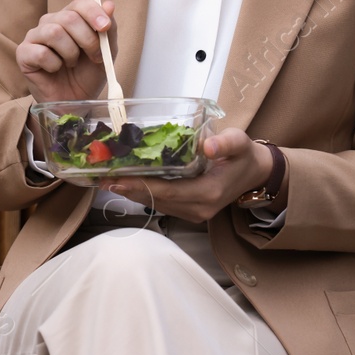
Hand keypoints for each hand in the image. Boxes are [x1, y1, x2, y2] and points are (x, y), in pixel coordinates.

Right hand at [17, 0, 116, 103]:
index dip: (93, 12)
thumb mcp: (106, 53)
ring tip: (71, 63)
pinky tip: (55, 70)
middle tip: (95, 57)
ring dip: (70, 53)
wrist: (73, 102)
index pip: (80, 3)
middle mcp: (50, 22)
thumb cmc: (87, 75)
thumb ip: (109, 30)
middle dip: (87, 39)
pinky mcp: (23, 53)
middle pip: (68, 17)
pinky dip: (54, 64)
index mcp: (70, 17)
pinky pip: (41, 52)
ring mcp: (35, 37)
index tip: (105, 27)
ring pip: (54, 32)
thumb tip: (109, 4)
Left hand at [99, 127, 274, 220]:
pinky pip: (160, 203)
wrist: (254, 173)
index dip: (141, 185)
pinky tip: (125, 182)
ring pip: (155, 203)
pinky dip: (141, 193)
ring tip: (106, 179)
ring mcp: (192, 212)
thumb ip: (226, 143)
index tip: (118, 178)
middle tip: (101, 177)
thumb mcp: (241, 143)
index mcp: (208, 193)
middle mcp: (198, 208)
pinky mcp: (187, 210)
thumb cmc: (244, 155)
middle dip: (128, 189)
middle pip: (156, 200)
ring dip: (131, 192)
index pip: (168, 191)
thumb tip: (206, 146)